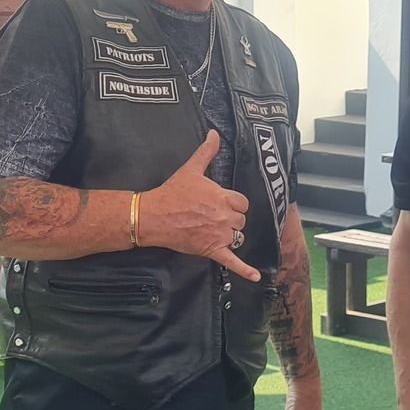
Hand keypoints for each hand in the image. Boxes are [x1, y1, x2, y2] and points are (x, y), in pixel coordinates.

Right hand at [140, 131, 258, 280]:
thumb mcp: (191, 169)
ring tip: (215, 232)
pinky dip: (245, 270)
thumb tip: (214, 133)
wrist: (154, 215)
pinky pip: (232, 261)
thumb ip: (207, 152)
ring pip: (238, 237)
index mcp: (223, 197)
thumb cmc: (172, 192)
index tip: (221, 204)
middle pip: (241, 220)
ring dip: (230, 235)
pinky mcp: (212, 250)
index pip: (243, 202)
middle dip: (231, 219)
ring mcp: (220, 234)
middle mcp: (225, 216)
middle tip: (212, 217)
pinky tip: (256, 277)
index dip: (233, 204)